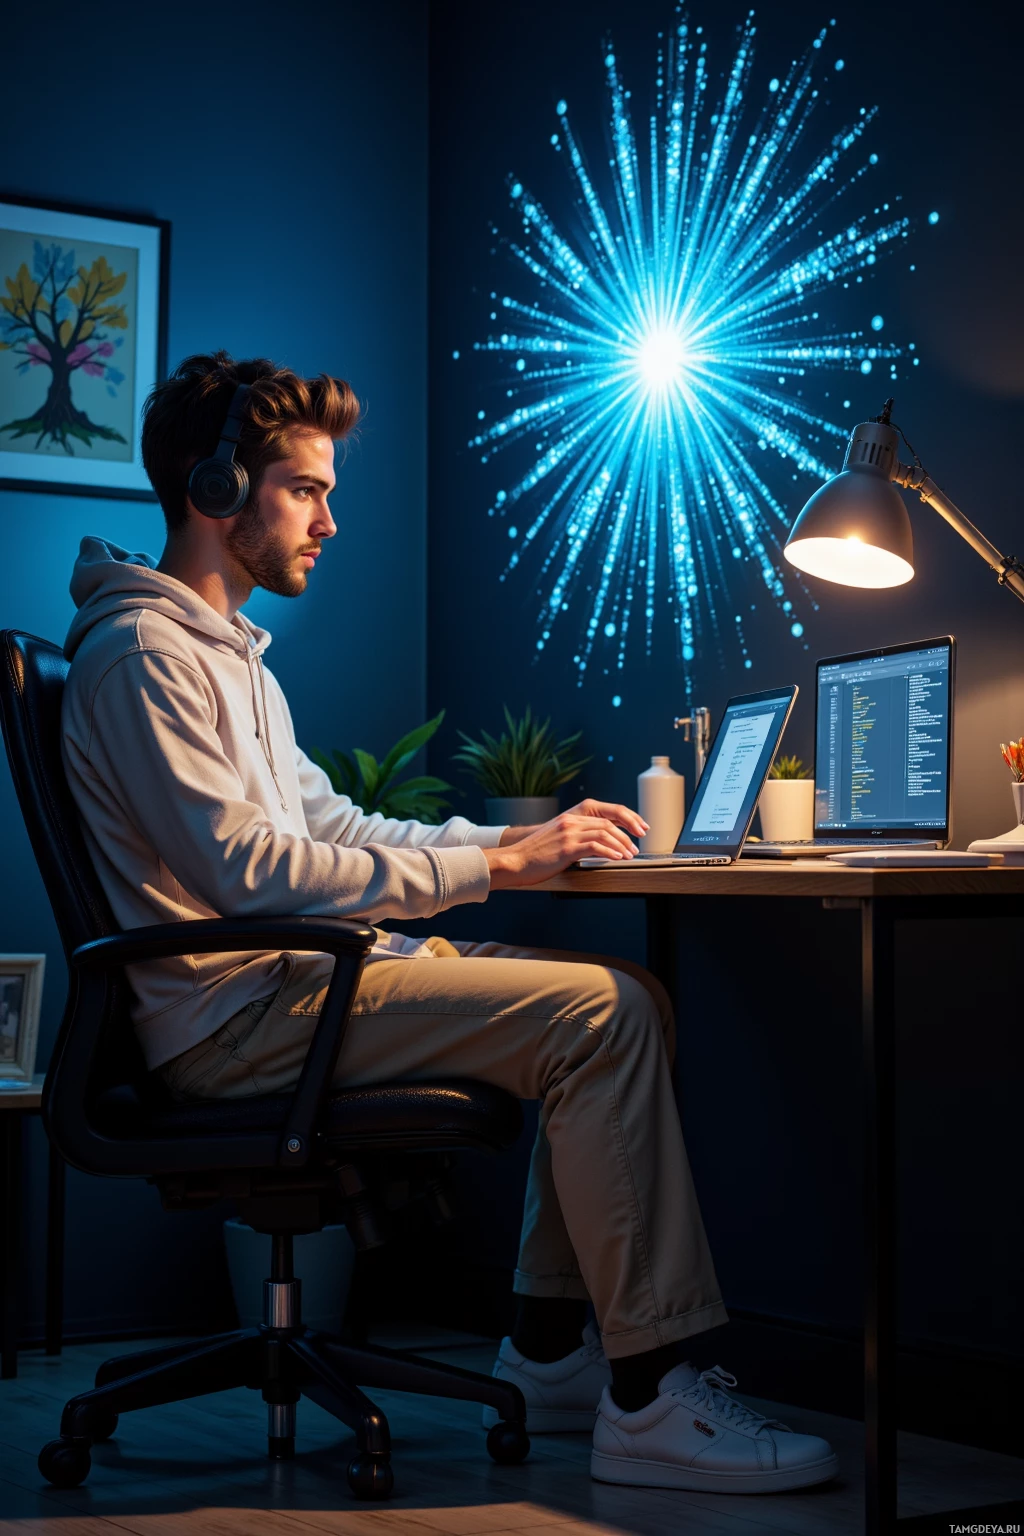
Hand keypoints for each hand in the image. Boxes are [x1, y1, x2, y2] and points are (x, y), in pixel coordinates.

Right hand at [484, 805, 647, 889]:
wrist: (514, 861)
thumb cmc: (535, 856)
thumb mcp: (557, 840)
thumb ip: (576, 839)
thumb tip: (598, 847)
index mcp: (570, 818)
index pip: (605, 814)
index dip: (625, 820)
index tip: (637, 829)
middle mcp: (571, 822)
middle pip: (608, 823)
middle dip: (627, 835)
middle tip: (636, 847)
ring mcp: (568, 833)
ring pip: (604, 833)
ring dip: (621, 845)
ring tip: (630, 855)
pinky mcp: (566, 847)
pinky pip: (594, 846)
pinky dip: (609, 851)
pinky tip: (617, 858)